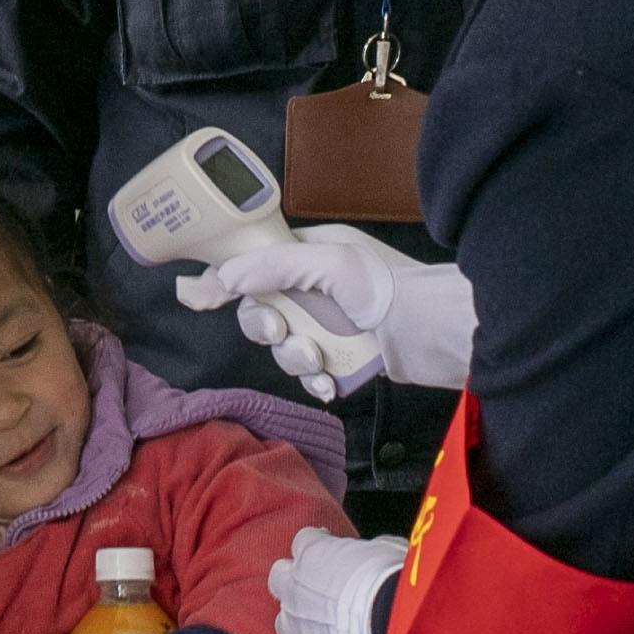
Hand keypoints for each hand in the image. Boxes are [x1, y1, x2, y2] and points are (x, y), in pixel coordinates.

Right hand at [175, 225, 475, 397]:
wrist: (434, 333)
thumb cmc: (387, 287)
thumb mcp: (329, 263)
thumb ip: (272, 266)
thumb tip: (221, 277)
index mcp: (310, 253)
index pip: (254, 263)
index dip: (228, 281)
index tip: (200, 296)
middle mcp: (315, 288)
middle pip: (262, 310)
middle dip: (267, 327)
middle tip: (281, 331)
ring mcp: (328, 325)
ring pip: (283, 347)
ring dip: (295, 356)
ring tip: (319, 358)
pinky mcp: (341, 359)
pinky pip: (309, 374)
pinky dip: (316, 380)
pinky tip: (329, 381)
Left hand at [266, 527, 409, 633]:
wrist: (393, 625)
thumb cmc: (395, 581)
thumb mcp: (389, 549)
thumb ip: (371, 550)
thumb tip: (375, 554)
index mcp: (314, 554)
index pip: (306, 542)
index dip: (319, 547)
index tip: (332, 553)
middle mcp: (294, 589)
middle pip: (280, 578)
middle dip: (295, 582)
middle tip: (320, 591)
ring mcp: (296, 630)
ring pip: (284, 625)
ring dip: (300, 628)